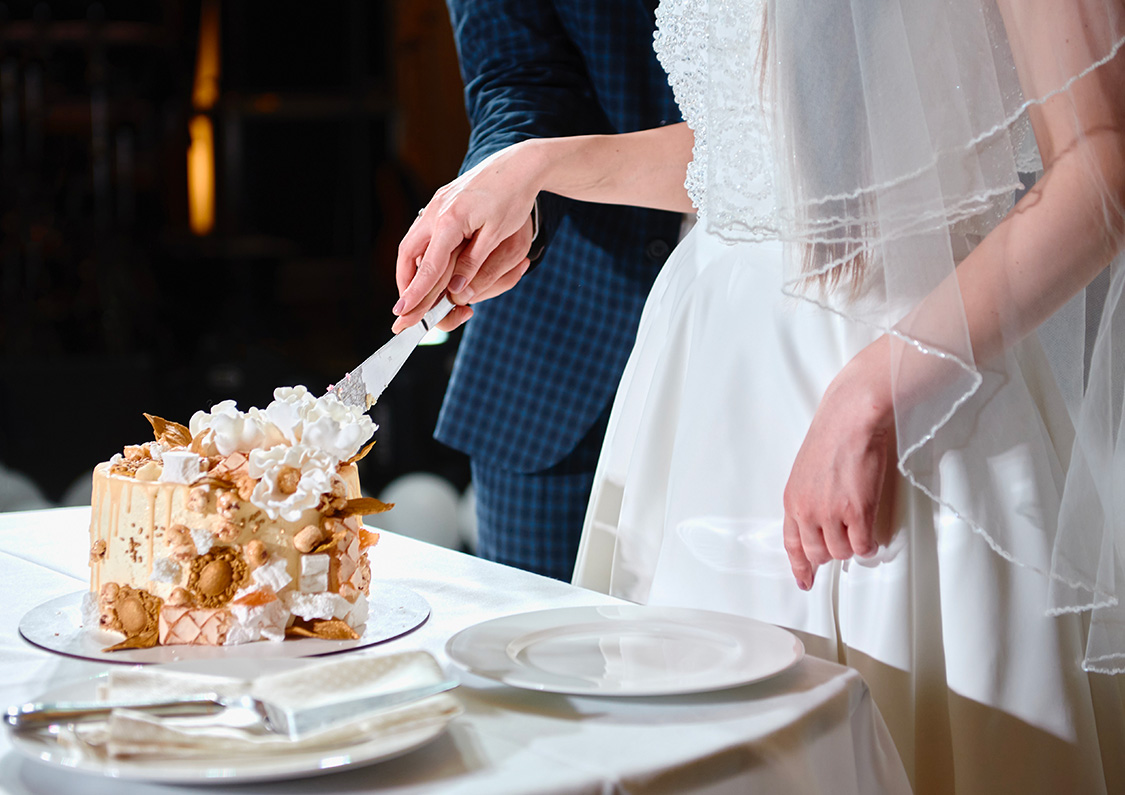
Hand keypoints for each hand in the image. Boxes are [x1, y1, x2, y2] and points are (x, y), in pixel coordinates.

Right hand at [393, 142, 542, 330]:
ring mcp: (436, 205)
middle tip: (405, 306)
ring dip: (410, 268)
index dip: (415, 293)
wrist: (518, 164)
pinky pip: (422, 232)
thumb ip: (474, 263)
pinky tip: (427, 265)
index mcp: (450, 221)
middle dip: (405, 282)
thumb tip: (455, 290)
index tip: (402, 312)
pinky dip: (420, 253)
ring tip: (415, 290)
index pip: (428, 266)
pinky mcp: (441, 202)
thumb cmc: (512, 198)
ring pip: (411, 243)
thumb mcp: (497, 235)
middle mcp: (436, 212)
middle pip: (408, 254)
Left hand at [782, 337, 895, 589]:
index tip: (805, 581)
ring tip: (860, 534)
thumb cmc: (832, 437)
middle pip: (817, 553)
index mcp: (792, 500)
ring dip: (852, 548)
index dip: (799, 566)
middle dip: (831, 554)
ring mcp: (832, 514)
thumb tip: (819, 522)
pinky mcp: (857, 512)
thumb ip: (808, 498)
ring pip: (842, 553)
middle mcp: (807, 511)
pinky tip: (871, 536)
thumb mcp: (806, 472)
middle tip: (844, 546)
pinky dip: (869, 545)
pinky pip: (863, 545)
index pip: (791, 544)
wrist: (850, 419)